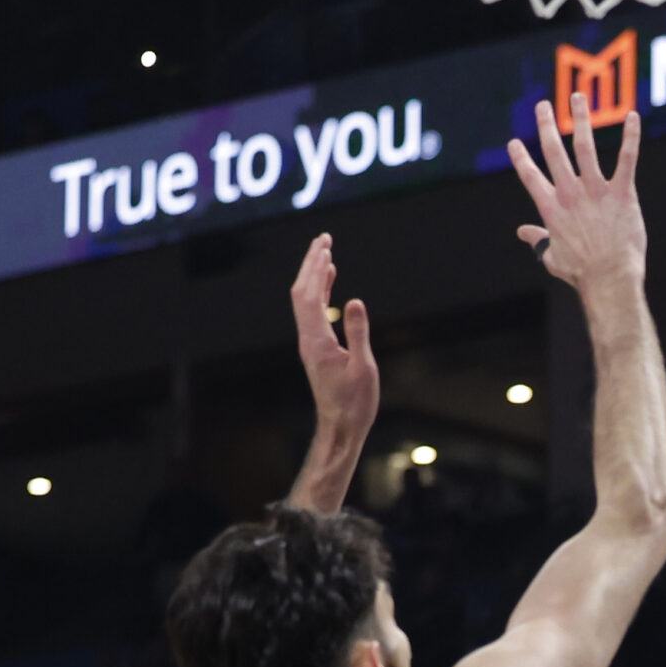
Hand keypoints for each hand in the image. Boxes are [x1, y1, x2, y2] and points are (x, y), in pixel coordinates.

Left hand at [289, 233, 378, 438]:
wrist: (341, 428)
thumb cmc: (355, 404)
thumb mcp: (363, 368)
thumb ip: (358, 333)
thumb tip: (355, 301)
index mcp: (317, 341)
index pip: (310, 296)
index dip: (316, 268)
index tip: (326, 245)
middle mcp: (308, 339)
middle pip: (302, 292)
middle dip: (311, 263)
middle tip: (324, 238)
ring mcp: (311, 343)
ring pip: (306, 300)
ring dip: (314, 274)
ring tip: (325, 252)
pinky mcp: (317, 348)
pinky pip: (314, 311)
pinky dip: (320, 291)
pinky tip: (329, 280)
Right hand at [511, 99, 646, 297]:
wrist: (610, 279)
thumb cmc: (582, 273)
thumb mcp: (552, 257)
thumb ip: (538, 240)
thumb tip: (523, 233)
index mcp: (551, 208)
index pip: (530, 176)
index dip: (521, 158)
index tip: (514, 143)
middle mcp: (570, 193)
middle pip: (554, 151)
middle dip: (547, 125)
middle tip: (543, 106)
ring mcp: (596, 191)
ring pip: (585, 145)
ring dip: (580, 118)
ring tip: (577, 97)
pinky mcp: (622, 193)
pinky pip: (627, 159)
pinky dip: (631, 136)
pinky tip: (633, 116)